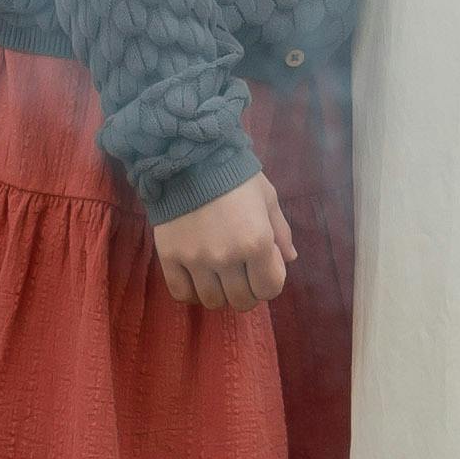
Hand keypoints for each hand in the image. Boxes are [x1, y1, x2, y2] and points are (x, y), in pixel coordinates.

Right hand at [150, 169, 295, 313]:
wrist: (190, 157)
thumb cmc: (236, 176)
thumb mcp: (267, 198)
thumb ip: (280, 231)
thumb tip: (290, 259)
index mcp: (256, 242)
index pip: (269, 289)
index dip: (271, 281)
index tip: (266, 266)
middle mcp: (226, 257)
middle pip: (241, 300)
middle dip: (248, 291)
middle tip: (244, 274)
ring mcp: (195, 260)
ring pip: (212, 301)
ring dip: (221, 293)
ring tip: (220, 275)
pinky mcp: (169, 257)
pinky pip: (182, 293)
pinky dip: (192, 293)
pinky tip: (198, 279)